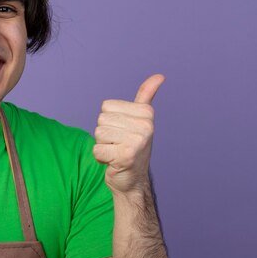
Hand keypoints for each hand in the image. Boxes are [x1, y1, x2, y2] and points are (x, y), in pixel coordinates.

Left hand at [92, 74, 164, 193]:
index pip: (106, 106)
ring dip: (103, 146)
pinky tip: (114, 162)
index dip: (109, 121)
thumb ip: (145, 96)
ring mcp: (137, 141)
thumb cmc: (132, 147)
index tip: (123, 132)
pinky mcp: (126, 156)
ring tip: (117, 152)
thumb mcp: (139, 119)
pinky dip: (101, 158)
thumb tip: (159, 76)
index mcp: (146, 113)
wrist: (133, 181)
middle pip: (101, 120)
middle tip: (119, 145)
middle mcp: (145, 125)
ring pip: (98, 134)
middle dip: (105, 134)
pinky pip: (97, 150)